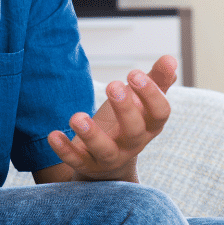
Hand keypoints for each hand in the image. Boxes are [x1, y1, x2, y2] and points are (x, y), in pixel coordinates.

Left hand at [47, 55, 177, 182]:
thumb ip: (156, 81)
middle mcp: (133, 144)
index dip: (151, 94)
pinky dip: (65, 150)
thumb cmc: (125, 124)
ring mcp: (110, 157)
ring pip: (105, 150)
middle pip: (134, 130)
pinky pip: (77, 161)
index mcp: (149, 126)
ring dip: (91, 135)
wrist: (108, 164)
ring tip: (76, 117)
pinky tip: (53, 135)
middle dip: (125, 108)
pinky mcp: (88, 165)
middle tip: (112, 85)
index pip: (160, 113)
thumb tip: (170, 59)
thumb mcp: (140, 103)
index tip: (134, 72)